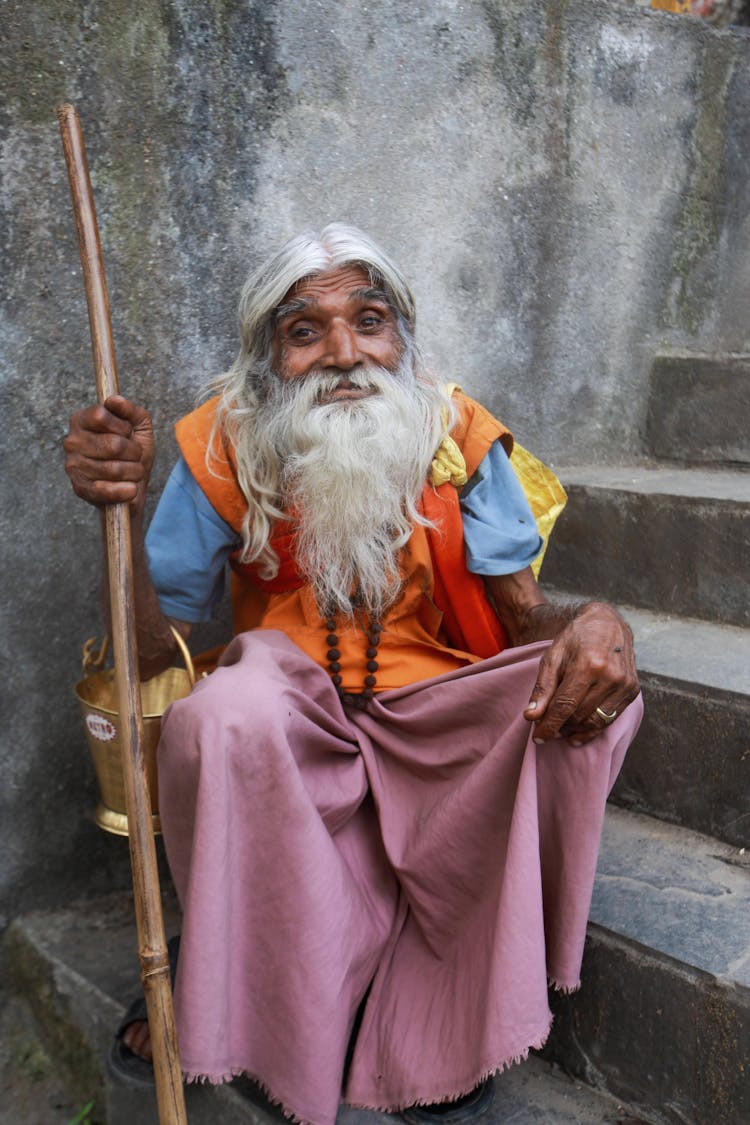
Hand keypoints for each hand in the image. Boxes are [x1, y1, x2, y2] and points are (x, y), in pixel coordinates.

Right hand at [64, 395, 153, 515]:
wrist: (132, 487)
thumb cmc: (133, 454)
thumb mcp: (138, 427)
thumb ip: (130, 410)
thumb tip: (115, 400)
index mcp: (81, 420)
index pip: (100, 415)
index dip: (122, 426)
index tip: (127, 433)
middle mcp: (72, 441)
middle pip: (113, 444)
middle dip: (134, 452)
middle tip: (135, 456)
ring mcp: (73, 466)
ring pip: (114, 469)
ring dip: (134, 472)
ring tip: (134, 472)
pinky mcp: (80, 489)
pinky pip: (106, 490)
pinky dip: (126, 490)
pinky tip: (131, 488)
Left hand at [523, 602, 639, 744]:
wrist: (607, 623)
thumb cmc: (575, 639)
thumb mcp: (553, 657)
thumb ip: (543, 687)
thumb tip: (531, 717)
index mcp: (588, 664)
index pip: (565, 705)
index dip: (549, 725)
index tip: (538, 737)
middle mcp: (610, 676)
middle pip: (579, 715)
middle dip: (560, 727)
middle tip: (546, 728)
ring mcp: (625, 684)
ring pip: (595, 721)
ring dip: (575, 730)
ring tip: (560, 730)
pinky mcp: (632, 690)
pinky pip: (610, 718)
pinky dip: (593, 728)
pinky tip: (578, 732)